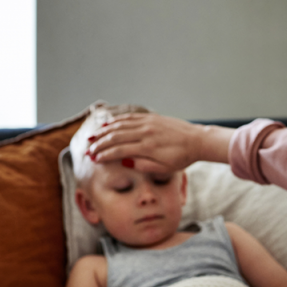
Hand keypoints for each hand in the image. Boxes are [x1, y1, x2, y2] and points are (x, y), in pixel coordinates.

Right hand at [88, 112, 231, 172]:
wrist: (197, 141)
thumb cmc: (182, 158)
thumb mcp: (164, 168)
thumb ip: (143, 166)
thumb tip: (124, 161)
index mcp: (148, 147)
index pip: (119, 150)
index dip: (104, 155)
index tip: (94, 159)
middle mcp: (146, 133)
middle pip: (116, 136)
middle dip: (100, 143)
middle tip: (88, 150)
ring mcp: (148, 123)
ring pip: (120, 125)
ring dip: (104, 131)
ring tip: (92, 137)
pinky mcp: (152, 118)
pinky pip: (130, 118)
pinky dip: (117, 121)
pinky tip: (108, 125)